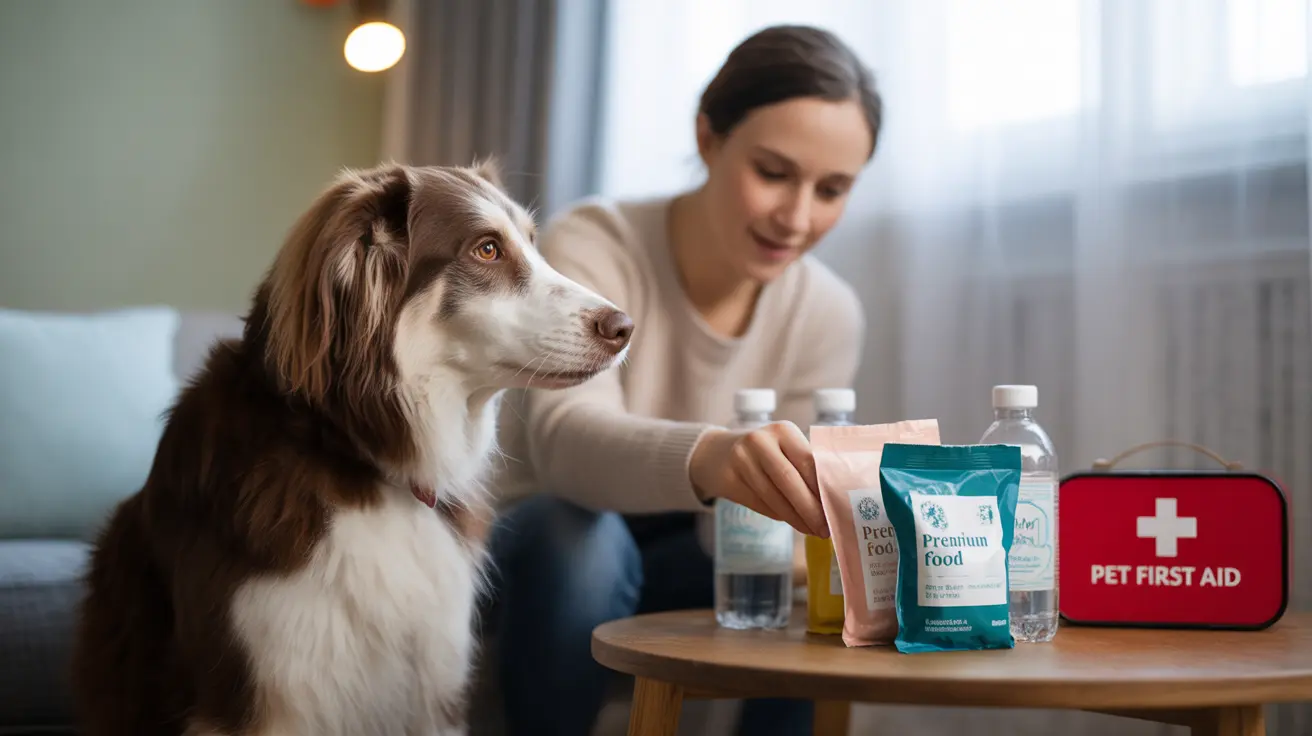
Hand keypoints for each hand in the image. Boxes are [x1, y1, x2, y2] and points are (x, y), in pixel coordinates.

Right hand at [690, 422, 828, 537]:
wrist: (716, 453)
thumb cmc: (764, 453)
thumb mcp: (784, 448)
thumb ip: (805, 466)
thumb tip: (832, 499)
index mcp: (782, 430)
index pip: (808, 461)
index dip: (823, 488)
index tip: (837, 509)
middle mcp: (760, 441)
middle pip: (790, 480)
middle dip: (811, 509)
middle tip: (826, 529)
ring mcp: (741, 459)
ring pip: (774, 496)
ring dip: (796, 518)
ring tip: (811, 530)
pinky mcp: (728, 479)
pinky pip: (760, 503)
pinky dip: (779, 516)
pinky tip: (791, 522)